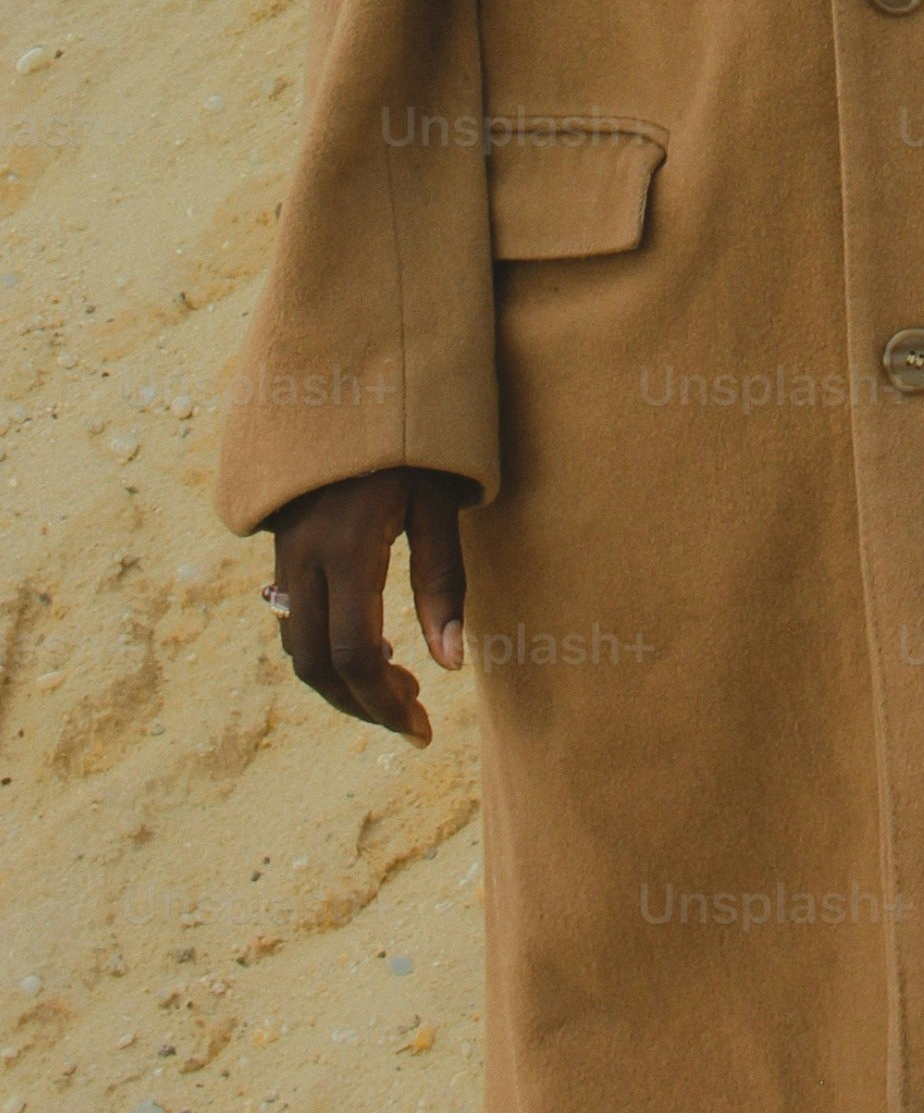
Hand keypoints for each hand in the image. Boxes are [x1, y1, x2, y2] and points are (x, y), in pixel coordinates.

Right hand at [267, 465, 465, 743]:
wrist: (351, 381)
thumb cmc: (415, 439)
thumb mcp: (440, 503)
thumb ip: (444, 582)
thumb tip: (451, 662)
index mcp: (348, 548)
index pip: (356, 653)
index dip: (384, 702)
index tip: (421, 731)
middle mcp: (305, 559)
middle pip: (317, 664)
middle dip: (362, 703)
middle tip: (413, 722)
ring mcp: (286, 555)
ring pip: (300, 646)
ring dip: (344, 680)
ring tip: (401, 689)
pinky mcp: (283, 550)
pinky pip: (296, 618)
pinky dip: (329, 649)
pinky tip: (376, 651)